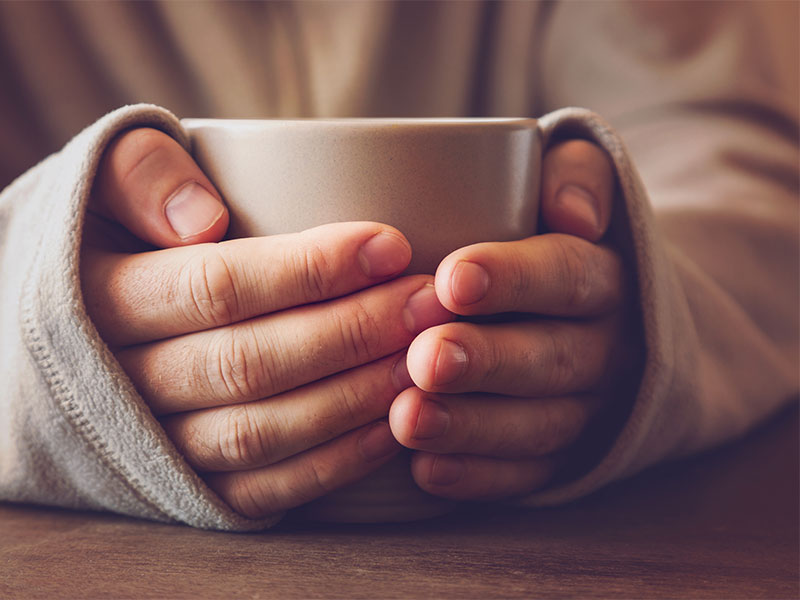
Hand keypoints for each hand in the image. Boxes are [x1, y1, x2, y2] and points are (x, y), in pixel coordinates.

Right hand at [81, 128, 452, 517]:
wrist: (68, 334)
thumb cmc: (110, 238)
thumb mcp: (104, 183)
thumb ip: (142, 174)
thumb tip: (203, 218)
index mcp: (101, 299)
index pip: (218, 288)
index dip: (310, 271)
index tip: (391, 245)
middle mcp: (123, 384)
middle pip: (250, 364)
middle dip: (351, 332)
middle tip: (428, 301)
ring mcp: (157, 445)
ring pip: (261, 433)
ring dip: (353, 398)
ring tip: (425, 356)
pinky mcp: (191, 485)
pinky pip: (263, 488)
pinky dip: (333, 463)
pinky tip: (393, 424)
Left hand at [389, 140, 642, 499]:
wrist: (596, 312)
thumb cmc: (550, 234)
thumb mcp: (577, 181)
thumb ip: (576, 173)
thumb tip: (572, 213)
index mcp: (605, 278)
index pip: (568, 275)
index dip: (514, 278)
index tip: (452, 280)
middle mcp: (605, 347)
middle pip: (554, 358)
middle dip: (489, 361)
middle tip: (425, 358)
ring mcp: (587, 407)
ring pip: (541, 425)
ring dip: (474, 427)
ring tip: (409, 419)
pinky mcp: (564, 455)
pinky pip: (530, 474)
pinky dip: (481, 477)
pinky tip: (427, 472)